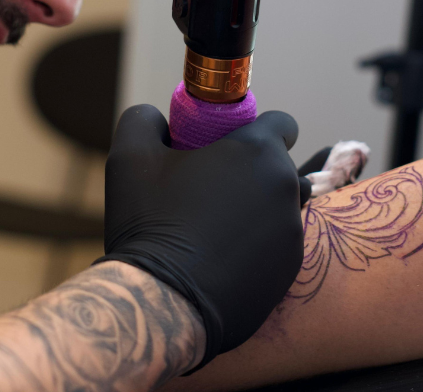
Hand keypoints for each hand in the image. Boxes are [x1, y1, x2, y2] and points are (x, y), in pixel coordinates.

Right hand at [97, 105, 303, 368]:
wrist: (163, 302)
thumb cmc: (149, 221)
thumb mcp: (129, 154)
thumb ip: (145, 119)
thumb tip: (160, 120)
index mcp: (258, 152)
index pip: (281, 122)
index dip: (254, 125)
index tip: (225, 141)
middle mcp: (286, 190)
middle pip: (279, 165)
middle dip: (251, 168)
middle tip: (208, 184)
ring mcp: (292, 235)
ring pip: (279, 205)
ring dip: (256, 206)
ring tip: (214, 222)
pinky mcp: (290, 273)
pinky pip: (277, 244)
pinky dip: (256, 243)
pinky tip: (219, 255)